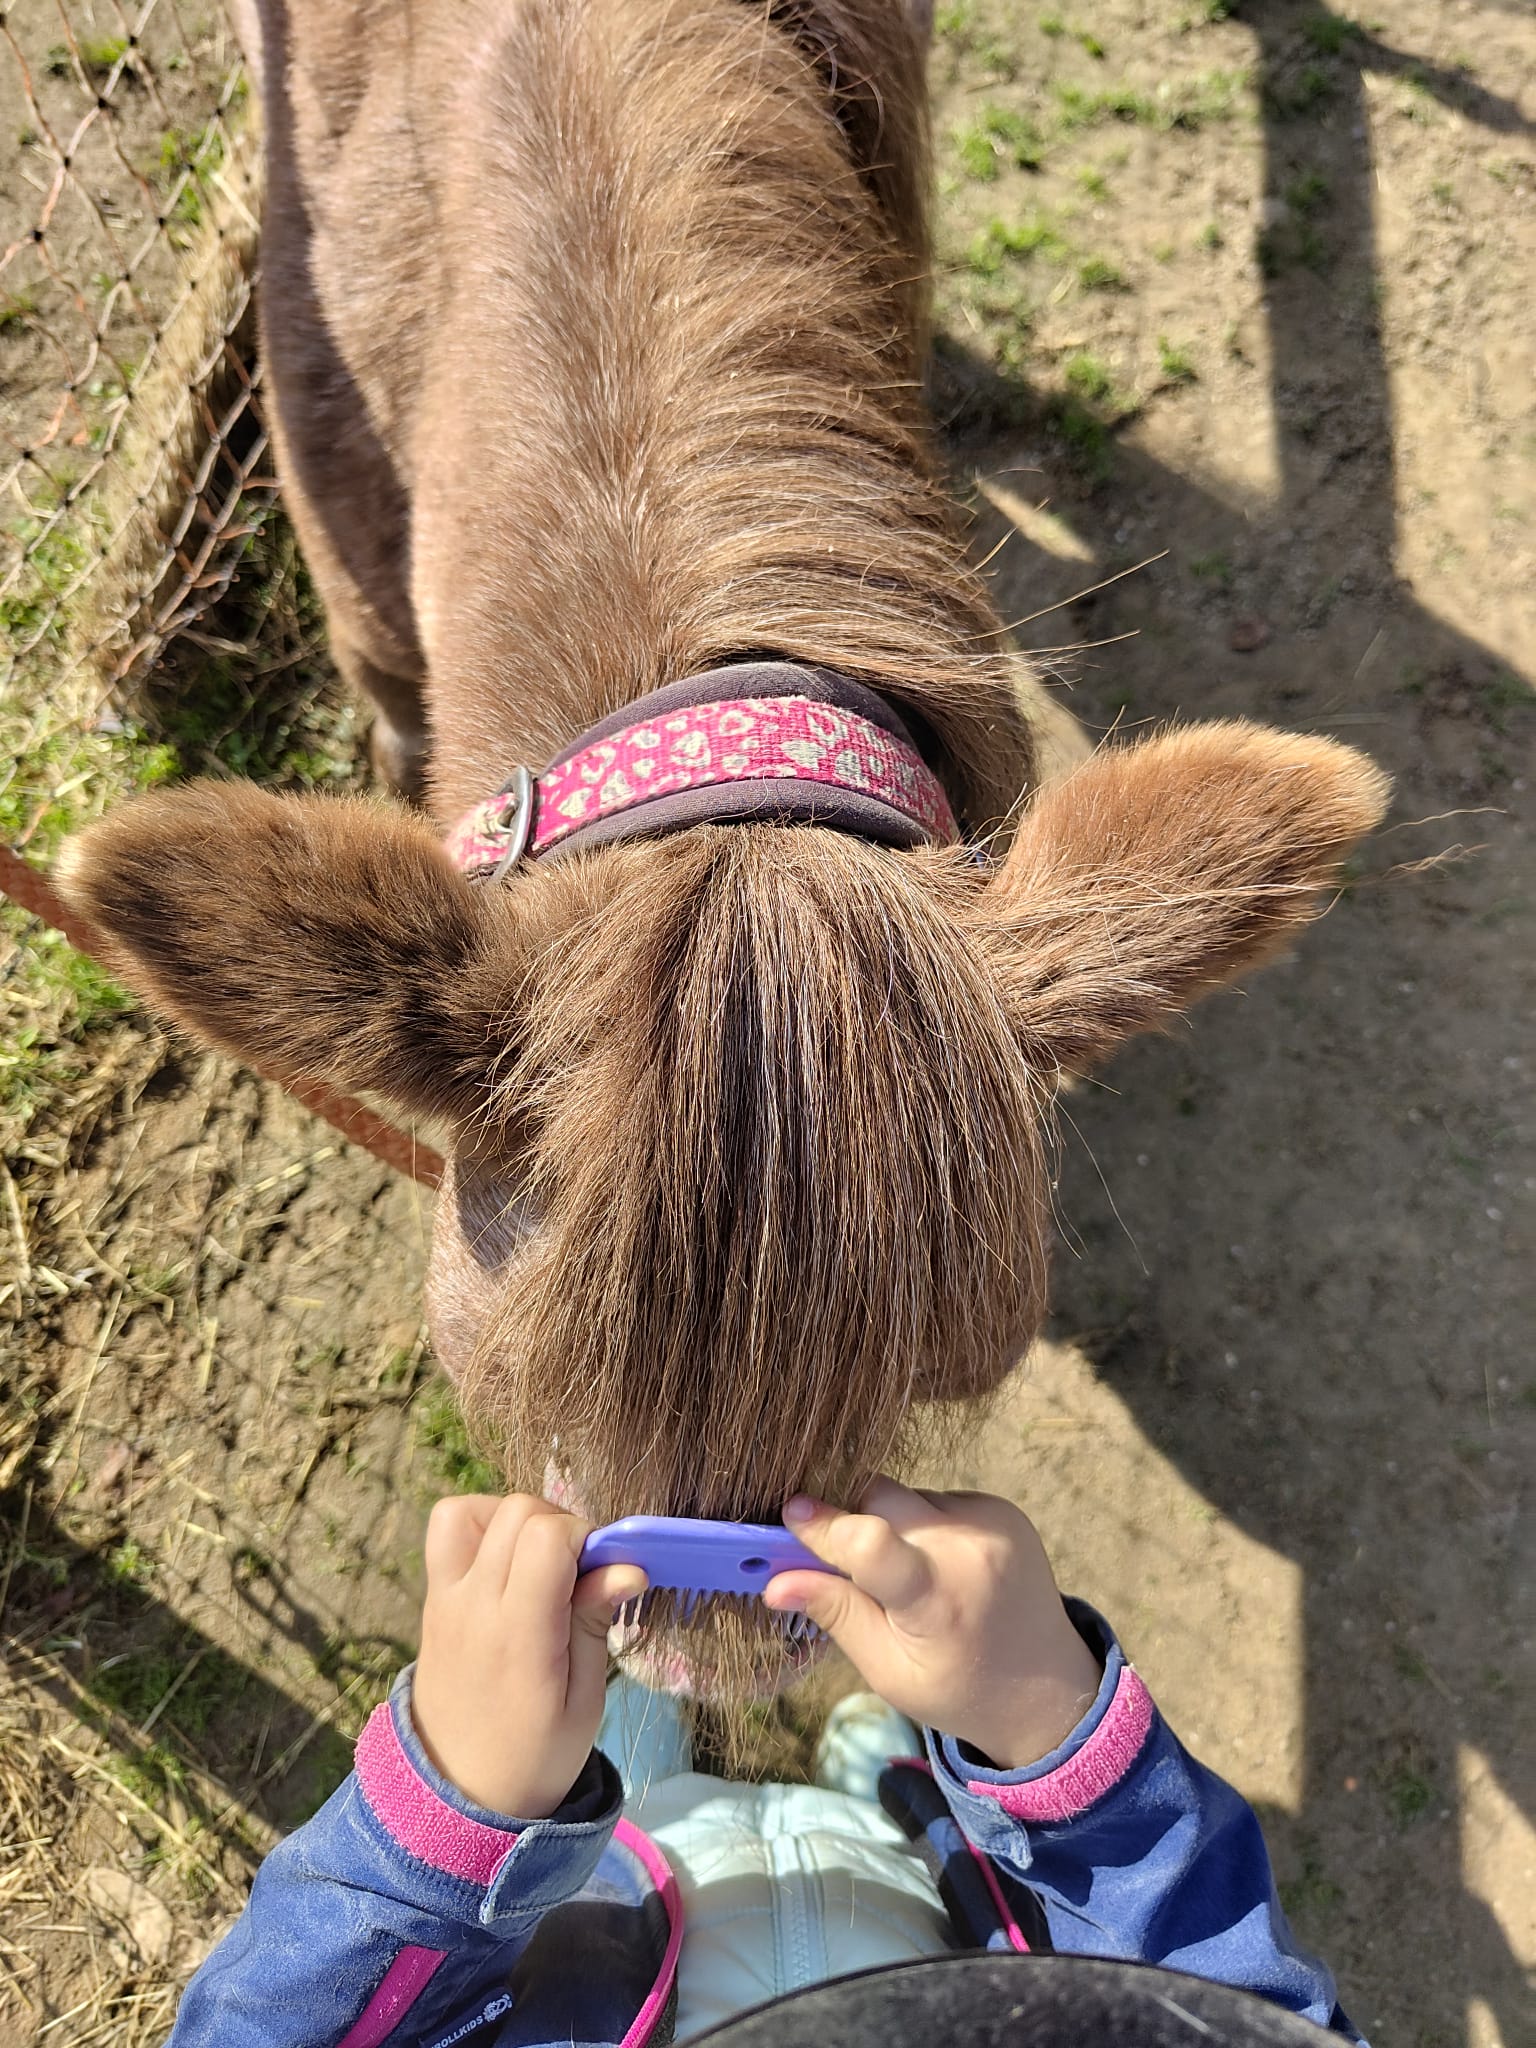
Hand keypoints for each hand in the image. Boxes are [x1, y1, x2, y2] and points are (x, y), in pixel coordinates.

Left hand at [411, 1494, 645, 1819]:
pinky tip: (507, 1565)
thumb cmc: (535, 1755)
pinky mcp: (432, 1601)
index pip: (547, 1536)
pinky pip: (446, 1533)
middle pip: (516, 1511)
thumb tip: (627, 1565)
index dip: (585, 1539)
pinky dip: (480, 1528)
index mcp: (517, 1633)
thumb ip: (595, 1623)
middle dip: (558, 1524)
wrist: (457, 1798)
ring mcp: (445, 1599)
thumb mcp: (584, 1702)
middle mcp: (473, 1605)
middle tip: (577, 1572)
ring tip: (538, 1563)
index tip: (602, 1576)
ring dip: (513, 1520)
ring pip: (472, 1510)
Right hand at [765, 1479, 1101, 1769]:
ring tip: (903, 1574)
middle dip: (851, 1517)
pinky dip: (921, 1523)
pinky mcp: (1002, 1509)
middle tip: (837, 1553)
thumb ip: (837, 1614)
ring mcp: (991, 1522)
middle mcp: (968, 1547)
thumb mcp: (889, 1669)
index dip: (824, 1525)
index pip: (868, 1542)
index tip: (789, 1514)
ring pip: (908, 1496)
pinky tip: (934, 1563)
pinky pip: (937, 1499)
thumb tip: (774, 1582)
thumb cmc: (956, 1687)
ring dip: (889, 1522)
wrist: (1046, 1685)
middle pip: (882, 1499)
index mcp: (937, 1598)